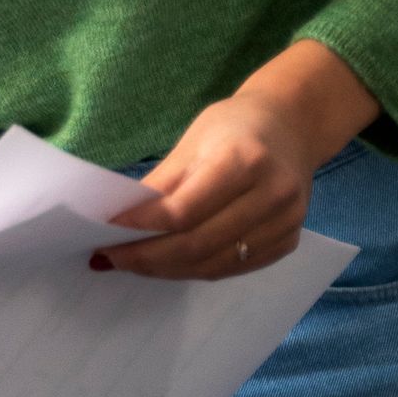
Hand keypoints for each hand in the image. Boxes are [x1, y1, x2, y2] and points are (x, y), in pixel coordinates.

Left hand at [99, 42, 377, 280]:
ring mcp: (286, 222)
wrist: (291, 126)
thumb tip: (119, 224)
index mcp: (245, 160)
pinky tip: (168, 264)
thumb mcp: (191, 143)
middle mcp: (273, 194)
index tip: (106, 232)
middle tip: (111, 258)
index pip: (183, 211)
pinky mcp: (288, 241)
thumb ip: (160, 185)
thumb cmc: (233, 128)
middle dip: (147, 257)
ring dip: (167, 270)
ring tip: (134, 263)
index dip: (142, 227)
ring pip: (214, 264)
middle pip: (197, 244)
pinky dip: (195, 269)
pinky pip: (232, 269)